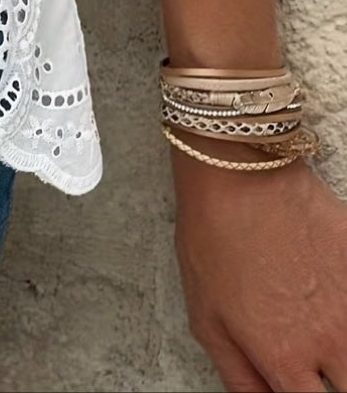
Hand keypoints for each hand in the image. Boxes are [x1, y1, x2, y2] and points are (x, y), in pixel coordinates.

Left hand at [174, 145, 346, 390]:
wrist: (240, 168)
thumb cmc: (214, 234)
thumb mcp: (206, 316)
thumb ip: (240, 376)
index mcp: (285, 356)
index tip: (302, 386)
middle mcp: (329, 339)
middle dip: (334, 377)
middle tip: (317, 363)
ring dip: (343, 347)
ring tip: (324, 329)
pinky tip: (333, 293)